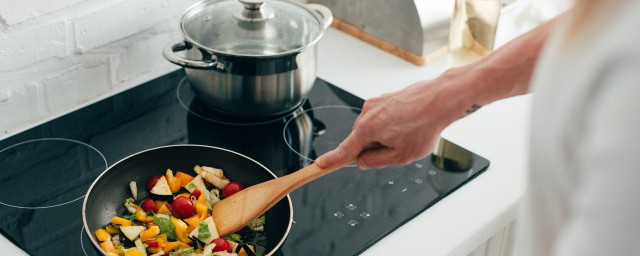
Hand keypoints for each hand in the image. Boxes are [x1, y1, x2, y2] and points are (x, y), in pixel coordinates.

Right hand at [316, 79, 462, 169]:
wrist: (441, 99)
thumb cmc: (424, 126)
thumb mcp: (401, 155)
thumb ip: (376, 161)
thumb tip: (363, 161)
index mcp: (367, 129)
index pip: (344, 150)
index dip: (332, 160)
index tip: (320, 165)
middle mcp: (367, 113)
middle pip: (361, 140)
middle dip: (374, 148)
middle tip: (398, 148)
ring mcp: (376, 103)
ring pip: (372, 129)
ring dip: (385, 136)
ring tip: (408, 133)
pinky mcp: (385, 98)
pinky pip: (382, 118)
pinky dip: (392, 125)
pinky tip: (410, 124)